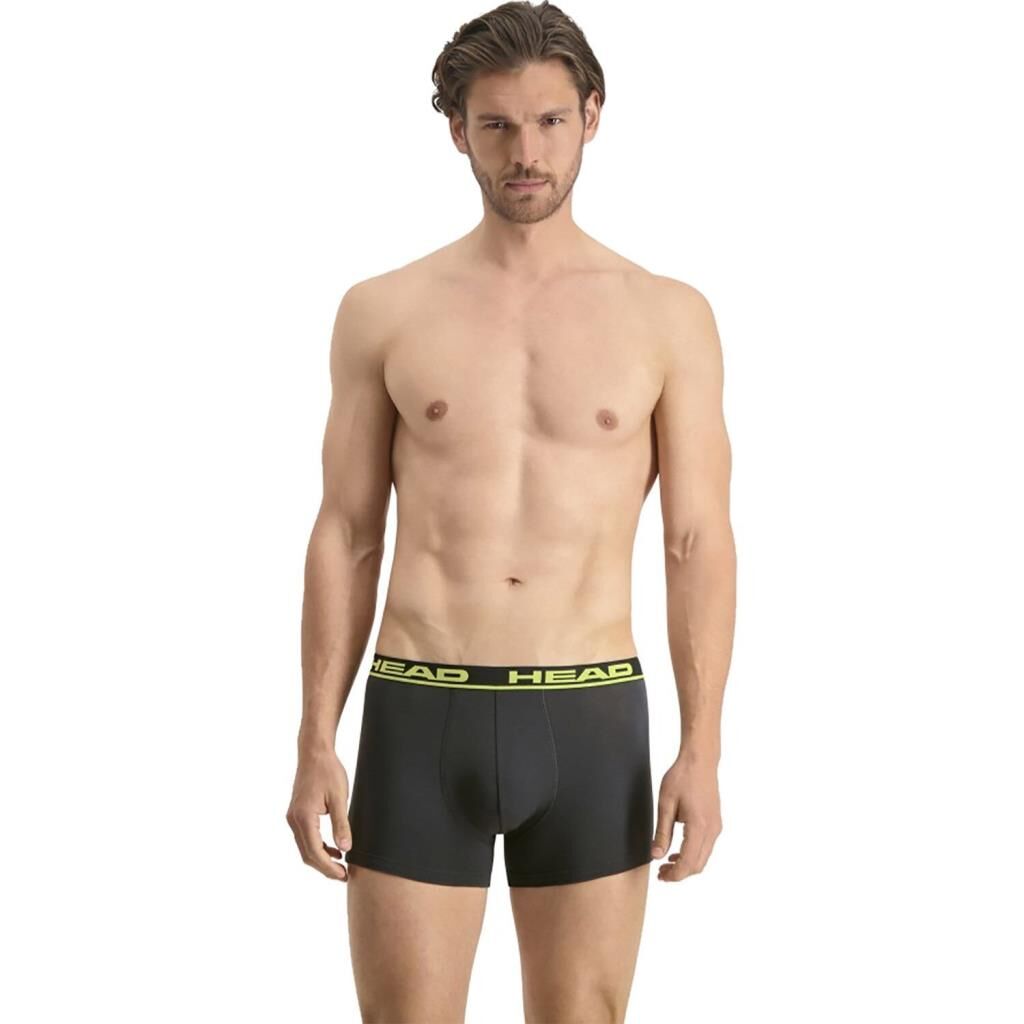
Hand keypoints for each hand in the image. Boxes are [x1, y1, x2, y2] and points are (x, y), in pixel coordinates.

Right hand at [285, 745, 351, 881]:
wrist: (314, 753)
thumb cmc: (328, 771)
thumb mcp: (340, 797)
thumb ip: (342, 824)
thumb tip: (345, 849)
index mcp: (304, 817)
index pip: (315, 852)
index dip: (329, 868)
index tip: (344, 875)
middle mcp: (294, 820)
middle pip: (307, 854)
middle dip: (325, 868)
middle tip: (344, 875)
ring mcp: (293, 817)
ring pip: (305, 847)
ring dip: (321, 858)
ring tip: (341, 864)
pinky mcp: (297, 813)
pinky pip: (305, 837)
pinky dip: (317, 846)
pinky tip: (333, 848)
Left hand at [650, 750, 722, 881]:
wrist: (700, 760)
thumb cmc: (682, 777)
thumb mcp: (665, 804)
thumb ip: (662, 832)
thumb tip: (655, 855)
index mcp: (699, 826)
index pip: (688, 862)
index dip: (674, 874)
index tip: (660, 876)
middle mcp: (712, 830)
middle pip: (698, 864)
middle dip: (680, 873)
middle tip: (661, 873)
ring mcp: (716, 827)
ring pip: (703, 858)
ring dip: (686, 865)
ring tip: (666, 863)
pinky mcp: (716, 823)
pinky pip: (706, 847)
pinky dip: (693, 854)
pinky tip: (678, 851)